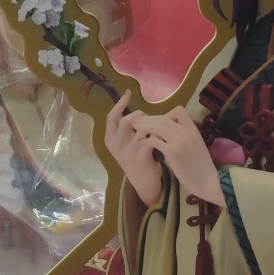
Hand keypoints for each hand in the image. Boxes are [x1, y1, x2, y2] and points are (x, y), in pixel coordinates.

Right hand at [104, 91, 165, 208]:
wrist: (144, 182)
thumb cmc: (136, 158)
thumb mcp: (125, 144)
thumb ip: (126, 129)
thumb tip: (134, 110)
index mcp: (110, 139)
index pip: (111, 116)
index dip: (120, 103)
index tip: (128, 92)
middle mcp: (116, 145)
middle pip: (126, 120)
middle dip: (140, 115)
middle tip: (148, 118)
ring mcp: (128, 151)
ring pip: (140, 128)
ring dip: (151, 125)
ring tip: (157, 128)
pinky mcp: (141, 156)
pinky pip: (151, 137)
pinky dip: (158, 134)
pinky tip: (163, 136)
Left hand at [126, 106, 224, 207]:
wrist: (210, 183)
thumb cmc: (203, 167)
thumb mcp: (198, 145)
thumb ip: (186, 136)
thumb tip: (173, 132)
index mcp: (193, 129)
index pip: (178, 111)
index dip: (164, 114)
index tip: (155, 121)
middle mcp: (187, 132)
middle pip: (163, 118)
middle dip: (148, 118)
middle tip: (136, 120)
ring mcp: (180, 141)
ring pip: (158, 126)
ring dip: (144, 126)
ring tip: (134, 128)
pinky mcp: (173, 152)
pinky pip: (155, 141)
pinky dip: (146, 140)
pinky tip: (141, 143)